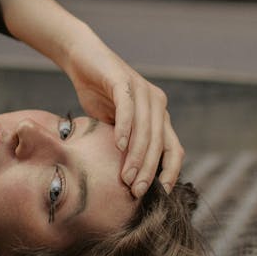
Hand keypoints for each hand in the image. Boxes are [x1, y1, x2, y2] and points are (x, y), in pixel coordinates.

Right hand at [63, 32, 183, 197]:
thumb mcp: (115, 126)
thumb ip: (126, 146)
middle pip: (160, 143)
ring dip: (137, 156)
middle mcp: (157, 103)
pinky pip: (128, 109)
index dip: (169, 172)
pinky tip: (119, 145)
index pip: (173, 149)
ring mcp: (142, 90)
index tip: (160, 195)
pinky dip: (125, 128)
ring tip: (126, 177)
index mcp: (159, 116)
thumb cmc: (99, 94)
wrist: (82, 59)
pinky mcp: (124, 81)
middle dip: (149, 170)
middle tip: (136, 192)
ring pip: (146, 129)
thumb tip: (128, 180)